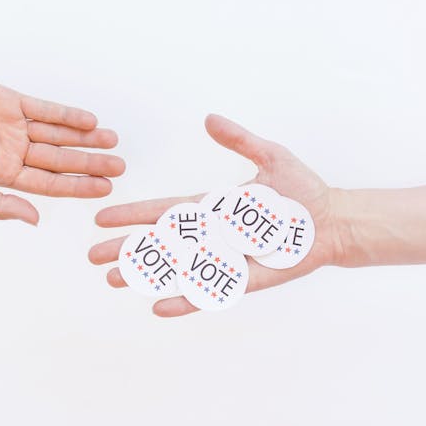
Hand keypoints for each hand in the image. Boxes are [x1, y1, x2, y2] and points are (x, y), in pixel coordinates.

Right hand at [0, 68, 124, 224]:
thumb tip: (34, 222)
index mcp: (6, 174)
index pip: (51, 184)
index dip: (79, 185)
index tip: (105, 187)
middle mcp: (15, 151)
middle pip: (61, 159)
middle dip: (91, 162)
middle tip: (120, 166)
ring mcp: (14, 126)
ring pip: (59, 134)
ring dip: (86, 137)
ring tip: (113, 141)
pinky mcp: (12, 102)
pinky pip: (45, 110)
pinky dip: (67, 115)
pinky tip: (89, 120)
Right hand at [88, 114, 343, 316]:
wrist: (332, 221)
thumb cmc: (301, 191)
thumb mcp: (271, 157)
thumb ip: (239, 140)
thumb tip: (209, 119)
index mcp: (210, 207)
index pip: (162, 211)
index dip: (132, 214)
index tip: (102, 217)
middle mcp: (210, 235)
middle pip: (159, 243)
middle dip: (126, 249)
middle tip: (92, 257)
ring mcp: (224, 258)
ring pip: (176, 269)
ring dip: (145, 275)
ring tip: (114, 280)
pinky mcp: (243, 279)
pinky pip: (209, 292)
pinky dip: (185, 300)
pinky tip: (159, 306)